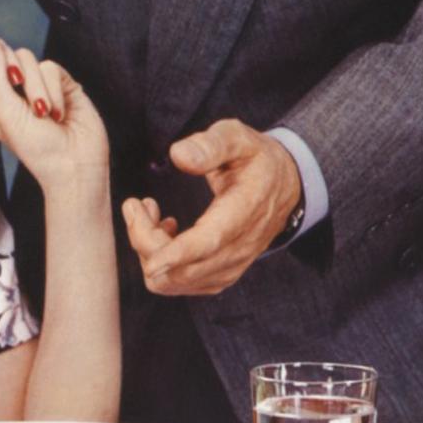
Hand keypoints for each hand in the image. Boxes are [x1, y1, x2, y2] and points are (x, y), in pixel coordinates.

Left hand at [0, 2, 108, 196]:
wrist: (75, 166)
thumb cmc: (37, 149)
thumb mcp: (6, 114)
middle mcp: (8, 88)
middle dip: (7, 67)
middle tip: (18, 91)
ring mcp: (34, 83)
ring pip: (26, 57)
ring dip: (35, 88)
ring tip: (43, 114)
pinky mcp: (59, 81)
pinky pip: (50, 66)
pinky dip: (53, 89)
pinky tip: (58, 112)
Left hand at [123, 119, 302, 300]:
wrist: (286, 186)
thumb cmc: (255, 159)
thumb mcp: (238, 138)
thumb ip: (210, 145)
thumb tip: (178, 155)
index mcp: (245, 210)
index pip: (210, 241)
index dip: (178, 253)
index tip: (150, 258)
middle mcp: (240, 247)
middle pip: (184, 268)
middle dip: (146, 241)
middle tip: (137, 205)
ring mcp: (232, 266)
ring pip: (176, 281)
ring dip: (150, 252)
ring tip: (151, 215)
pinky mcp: (222, 274)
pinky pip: (180, 284)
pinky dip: (162, 264)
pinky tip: (165, 232)